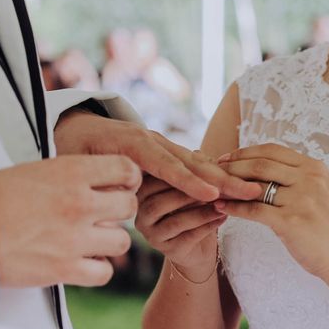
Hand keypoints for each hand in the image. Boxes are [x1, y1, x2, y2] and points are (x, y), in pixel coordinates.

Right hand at [0, 155, 140, 287]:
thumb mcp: (35, 171)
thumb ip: (71, 176)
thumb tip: (101, 181)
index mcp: (70, 171)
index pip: (126, 168)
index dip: (128, 178)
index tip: (120, 186)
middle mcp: (78, 203)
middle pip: (129, 205)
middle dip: (120, 210)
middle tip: (103, 215)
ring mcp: (74, 238)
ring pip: (122, 241)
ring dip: (109, 241)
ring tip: (90, 240)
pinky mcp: (64, 269)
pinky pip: (105, 272)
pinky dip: (97, 269)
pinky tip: (81, 262)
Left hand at [54, 110, 260, 202]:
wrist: (80, 126)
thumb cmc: (76, 150)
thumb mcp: (79, 165)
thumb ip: (100, 182)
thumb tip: (122, 201)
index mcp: (132, 145)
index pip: (166, 166)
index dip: (189, 183)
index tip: (212, 196)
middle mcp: (152, 141)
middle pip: (192, 161)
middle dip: (222, 178)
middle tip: (251, 191)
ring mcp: (161, 144)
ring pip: (197, 160)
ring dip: (224, 176)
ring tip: (250, 189)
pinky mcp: (166, 150)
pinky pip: (193, 162)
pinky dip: (213, 173)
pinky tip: (231, 186)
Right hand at [135, 176, 224, 278]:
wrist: (198, 245)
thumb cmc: (193, 207)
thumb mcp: (191, 185)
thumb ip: (192, 170)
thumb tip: (200, 154)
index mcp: (141, 194)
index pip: (152, 183)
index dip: (177, 176)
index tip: (202, 170)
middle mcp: (141, 216)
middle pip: (159, 204)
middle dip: (188, 195)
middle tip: (213, 188)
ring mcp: (152, 236)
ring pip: (175, 222)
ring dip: (201, 212)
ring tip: (221, 205)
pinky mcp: (168, 251)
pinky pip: (188, 238)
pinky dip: (208, 226)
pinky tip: (222, 217)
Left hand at [215, 143, 328, 279]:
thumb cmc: (326, 227)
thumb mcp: (315, 192)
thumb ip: (293, 178)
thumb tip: (256, 167)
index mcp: (314, 167)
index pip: (272, 150)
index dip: (245, 152)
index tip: (226, 157)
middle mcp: (309, 178)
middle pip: (260, 164)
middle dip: (231, 166)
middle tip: (211, 171)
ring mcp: (301, 199)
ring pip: (254, 185)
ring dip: (229, 186)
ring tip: (212, 188)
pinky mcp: (291, 221)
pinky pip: (254, 210)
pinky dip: (234, 208)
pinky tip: (221, 208)